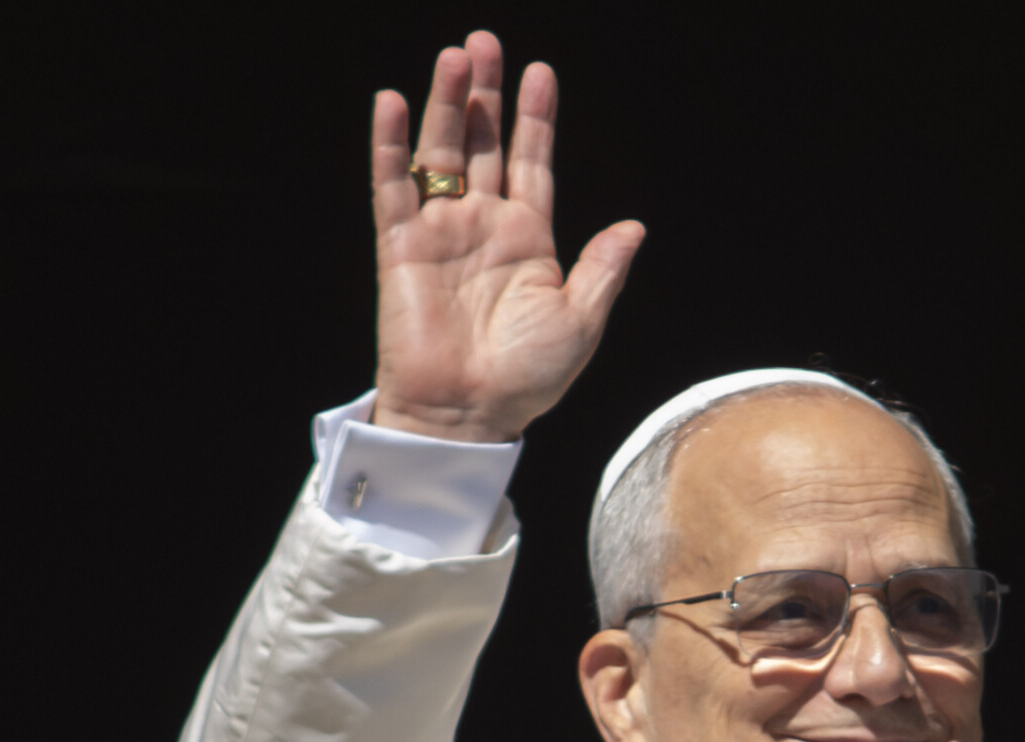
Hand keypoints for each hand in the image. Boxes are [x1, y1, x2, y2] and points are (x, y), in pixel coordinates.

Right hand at [370, 31, 643, 442]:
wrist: (471, 416)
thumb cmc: (527, 379)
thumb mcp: (580, 321)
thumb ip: (602, 270)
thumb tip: (634, 226)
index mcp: (529, 241)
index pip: (533, 164)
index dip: (536, 119)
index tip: (541, 72)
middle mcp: (483, 227)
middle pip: (484, 145)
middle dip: (486, 94)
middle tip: (485, 42)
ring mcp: (440, 232)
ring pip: (441, 153)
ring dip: (447, 105)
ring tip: (455, 57)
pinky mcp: (401, 247)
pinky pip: (391, 186)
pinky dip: (389, 145)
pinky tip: (391, 103)